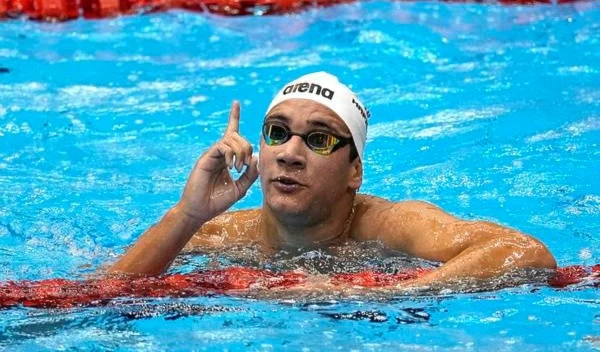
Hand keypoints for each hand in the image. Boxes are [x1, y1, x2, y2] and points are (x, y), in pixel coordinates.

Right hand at [177, 101, 258, 224]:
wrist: (200, 211)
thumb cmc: (217, 201)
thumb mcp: (241, 188)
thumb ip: (250, 174)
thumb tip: (257, 157)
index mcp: (226, 158)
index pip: (231, 133)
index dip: (234, 117)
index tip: (236, 102)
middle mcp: (219, 153)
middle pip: (238, 136)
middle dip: (247, 148)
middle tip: (245, 166)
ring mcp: (212, 154)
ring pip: (231, 139)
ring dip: (241, 152)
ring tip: (238, 167)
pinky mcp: (206, 157)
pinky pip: (222, 146)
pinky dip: (231, 154)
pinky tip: (231, 166)